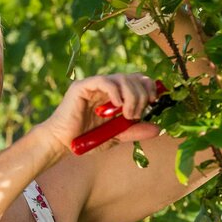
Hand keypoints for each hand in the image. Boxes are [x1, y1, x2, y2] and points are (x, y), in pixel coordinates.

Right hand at [38, 73, 160, 152]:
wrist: (63, 143)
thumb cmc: (87, 139)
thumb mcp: (117, 136)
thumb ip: (135, 130)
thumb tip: (158, 128)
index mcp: (115, 94)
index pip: (137, 80)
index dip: (148, 87)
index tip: (153, 102)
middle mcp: (106, 86)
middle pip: (132, 77)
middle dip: (141, 95)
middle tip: (136, 115)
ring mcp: (94, 85)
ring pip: (121, 78)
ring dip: (131, 96)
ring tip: (127, 114)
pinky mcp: (82, 86)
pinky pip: (104, 81)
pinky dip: (115, 92)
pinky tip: (118, 106)